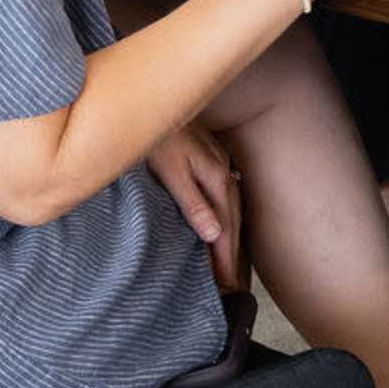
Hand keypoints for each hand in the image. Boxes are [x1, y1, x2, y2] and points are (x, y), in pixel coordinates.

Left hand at [144, 122, 243, 290]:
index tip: (227, 284)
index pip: (225, 228)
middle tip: (231, 284)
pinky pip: (226, 198)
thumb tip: (214, 235)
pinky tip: (222, 225)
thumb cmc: (159, 139)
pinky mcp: (213, 162)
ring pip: (232, 209)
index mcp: (216, 179)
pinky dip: (227, 218)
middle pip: (233, 221)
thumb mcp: (171, 173)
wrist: (155, 103)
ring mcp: (222, 166)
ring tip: (228, 263)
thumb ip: (193, 204)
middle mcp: (225, 173)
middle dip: (231, 254)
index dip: (225, 258)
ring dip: (231, 238)